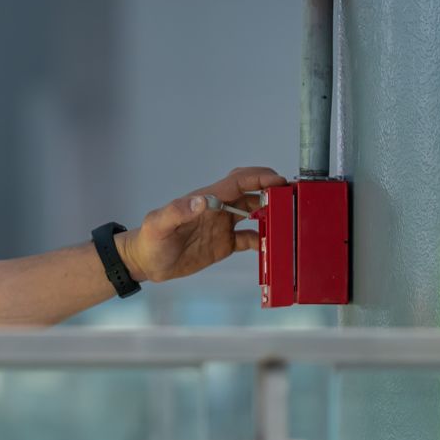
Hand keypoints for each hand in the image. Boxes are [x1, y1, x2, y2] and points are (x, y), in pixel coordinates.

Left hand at [117, 166, 286, 283]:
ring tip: (289, 219)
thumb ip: (178, 211)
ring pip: (255, 213)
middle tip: (292, 197)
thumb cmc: (150, 240)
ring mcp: (223, 226)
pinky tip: (273, 245)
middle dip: (272, 191)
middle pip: (252, 193)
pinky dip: (263, 240)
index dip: (259, 178)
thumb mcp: (160, 224)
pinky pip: (250, 239)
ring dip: (272, 214)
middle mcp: (219, 209)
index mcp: (207, 199)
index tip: (278, 181)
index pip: (238, 182)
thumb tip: (202, 200)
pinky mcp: (224, 244)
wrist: (146, 261)